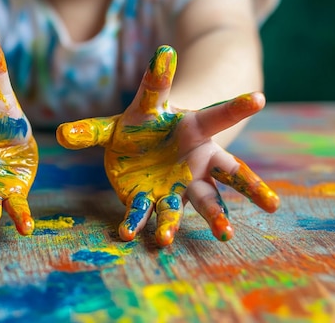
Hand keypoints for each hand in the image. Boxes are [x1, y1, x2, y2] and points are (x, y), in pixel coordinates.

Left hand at [56, 45, 278, 246]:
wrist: (145, 142)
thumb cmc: (145, 121)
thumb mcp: (134, 109)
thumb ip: (98, 121)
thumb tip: (62, 132)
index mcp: (194, 127)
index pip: (216, 115)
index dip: (236, 107)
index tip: (259, 97)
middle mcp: (198, 158)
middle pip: (229, 171)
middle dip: (250, 186)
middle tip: (272, 203)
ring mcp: (184, 182)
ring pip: (205, 201)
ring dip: (214, 217)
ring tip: (225, 235)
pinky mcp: (160, 198)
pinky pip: (155, 213)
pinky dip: (144, 224)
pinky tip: (133, 236)